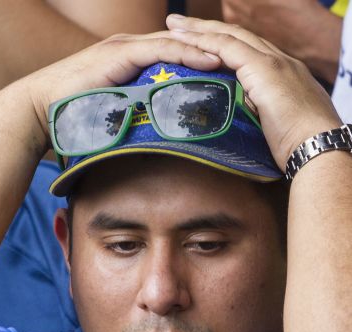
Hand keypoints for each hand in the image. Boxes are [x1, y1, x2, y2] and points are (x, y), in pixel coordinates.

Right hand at [3, 32, 221, 156]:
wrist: (38, 106)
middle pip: (183, 44)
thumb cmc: (70, 115)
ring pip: (179, 42)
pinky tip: (214, 61)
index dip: (205, 61)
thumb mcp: (109, 112)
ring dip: (210, 50)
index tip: (233, 74)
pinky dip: (190, 54)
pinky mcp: (121, 52)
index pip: (177, 55)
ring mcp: (126, 47)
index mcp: (132, 59)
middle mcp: (132, 47)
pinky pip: (164, 49)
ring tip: (240, 60)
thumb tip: (148, 140)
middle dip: (215, 51)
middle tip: (246, 63)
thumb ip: (130, 116)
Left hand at [166, 15, 341, 168]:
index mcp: (281, 73)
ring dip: (198, 30)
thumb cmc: (295, 147)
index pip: (244, 49)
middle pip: (235, 35)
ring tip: (174, 25)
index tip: (195, 40)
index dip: (218, 42)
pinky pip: (228, 48)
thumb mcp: (270, 125)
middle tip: (177, 22)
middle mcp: (279, 61)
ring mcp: (273, 62)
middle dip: (204, 28)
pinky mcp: (265, 69)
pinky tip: (185, 41)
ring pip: (229, 36)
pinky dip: (205, 43)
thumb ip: (252, 114)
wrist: (318, 148)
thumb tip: (229, 119)